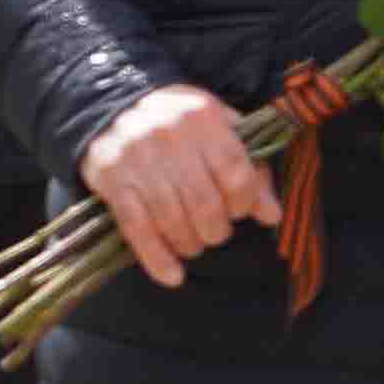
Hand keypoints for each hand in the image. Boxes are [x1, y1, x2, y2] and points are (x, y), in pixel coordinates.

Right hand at [80, 83, 275, 289]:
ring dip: (190, 244)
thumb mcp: (221, 130)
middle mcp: (169, 135)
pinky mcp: (112, 179)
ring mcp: (137, 158)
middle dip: (217, 229)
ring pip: (172, 219)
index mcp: (203, 118)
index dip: (245, 203)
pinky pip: (137, 228)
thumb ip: (250, 168)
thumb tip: (272, 216)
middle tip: (215, 232)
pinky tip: (173, 276)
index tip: (241, 210)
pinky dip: (157, 258)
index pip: (236, 174)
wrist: (116, 107)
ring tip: (194, 245)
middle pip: (205, 203)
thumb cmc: (181, 124)